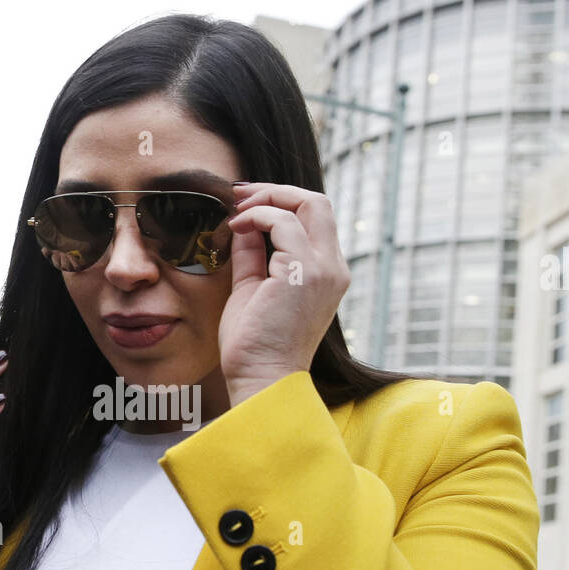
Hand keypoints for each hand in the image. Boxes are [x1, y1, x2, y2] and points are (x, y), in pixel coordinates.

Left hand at [220, 182, 349, 404]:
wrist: (261, 378)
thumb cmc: (255, 344)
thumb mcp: (254, 288)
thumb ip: (254, 254)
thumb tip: (245, 225)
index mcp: (327, 274)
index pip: (314, 219)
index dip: (280, 203)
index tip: (246, 205)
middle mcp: (334, 269)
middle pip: (318, 202)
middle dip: (276, 191)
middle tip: (240, 196)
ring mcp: (323, 269)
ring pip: (307, 203)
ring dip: (264, 200)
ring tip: (234, 213)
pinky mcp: (304, 272)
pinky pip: (283, 223)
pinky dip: (257, 217)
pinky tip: (237, 228)